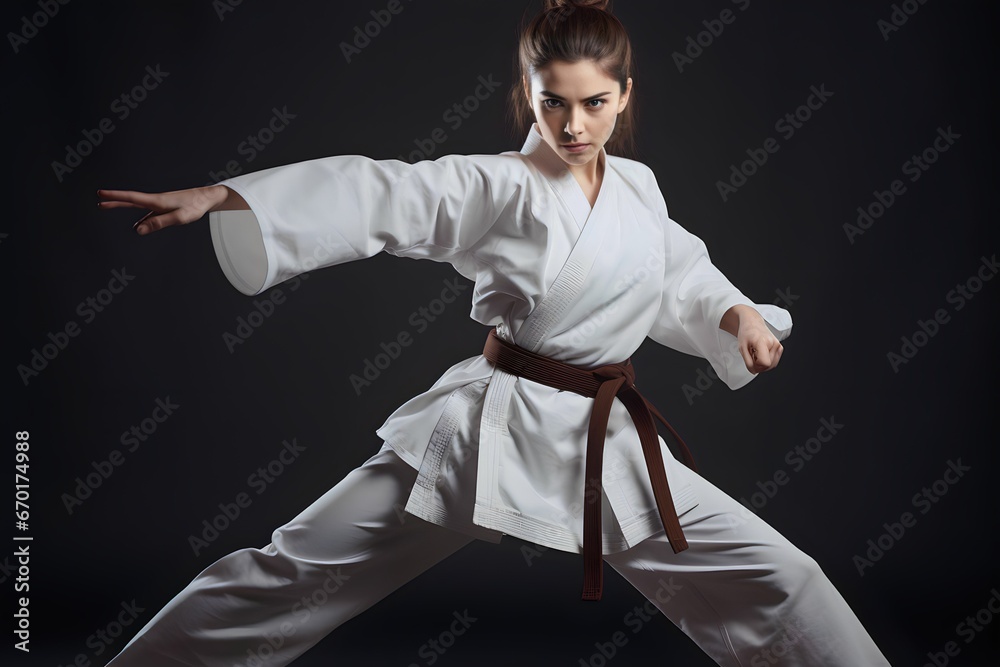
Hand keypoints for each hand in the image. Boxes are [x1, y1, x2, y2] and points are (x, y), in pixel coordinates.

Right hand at [96, 185, 225, 234]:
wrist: (207, 198)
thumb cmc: (195, 206)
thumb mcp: (178, 218)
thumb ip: (158, 223)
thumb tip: (138, 230)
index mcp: (157, 201)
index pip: (131, 198)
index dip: (115, 196)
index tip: (101, 194)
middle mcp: (156, 201)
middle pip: (131, 201)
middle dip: (114, 200)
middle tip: (99, 200)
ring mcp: (160, 204)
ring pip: (138, 207)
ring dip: (123, 206)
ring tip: (108, 206)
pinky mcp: (166, 208)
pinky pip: (148, 213)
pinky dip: (140, 217)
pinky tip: (139, 224)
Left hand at [735, 307, 782, 373]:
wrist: (752, 324)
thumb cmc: (747, 333)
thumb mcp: (742, 348)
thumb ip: (748, 362)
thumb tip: (754, 371)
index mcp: (763, 342)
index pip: (765, 363)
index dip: (757, 366)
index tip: (752, 360)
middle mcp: (773, 343)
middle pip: (768, 365)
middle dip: (759, 365)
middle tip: (752, 355)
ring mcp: (778, 345)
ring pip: (772, 365)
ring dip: (763, 363)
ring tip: (756, 354)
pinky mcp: (779, 347)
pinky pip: (774, 361)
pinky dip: (767, 360)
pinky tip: (761, 354)